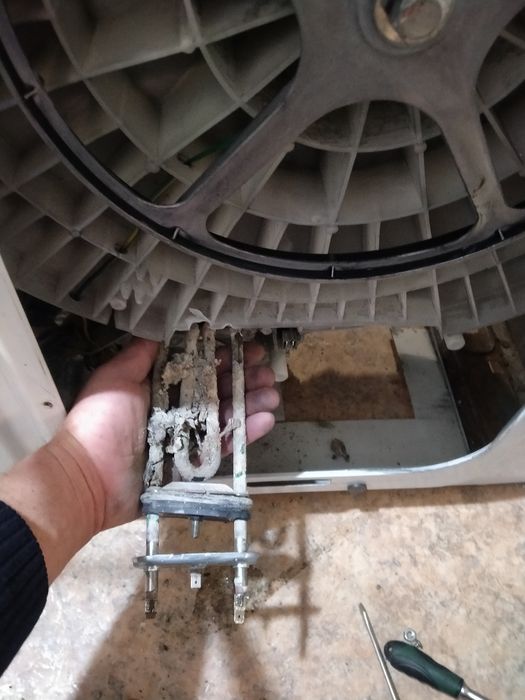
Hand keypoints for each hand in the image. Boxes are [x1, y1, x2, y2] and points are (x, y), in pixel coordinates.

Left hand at [55, 337, 278, 530]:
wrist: (90, 478)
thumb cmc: (101, 423)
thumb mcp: (116, 378)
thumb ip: (142, 355)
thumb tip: (165, 329)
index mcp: (159, 388)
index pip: (197, 368)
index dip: (222, 357)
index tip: (245, 346)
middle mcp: (175, 410)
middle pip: (217, 391)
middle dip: (244, 379)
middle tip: (267, 370)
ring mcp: (186, 438)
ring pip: (226, 416)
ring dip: (251, 403)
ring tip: (272, 393)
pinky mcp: (194, 464)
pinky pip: (224, 446)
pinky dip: (245, 433)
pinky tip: (264, 420)